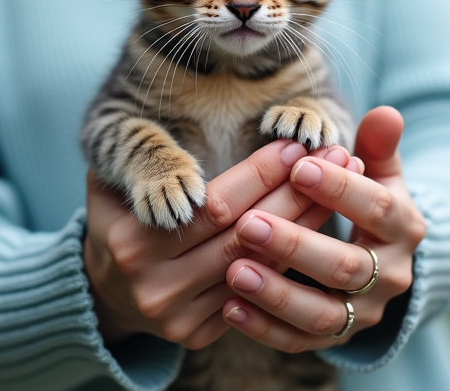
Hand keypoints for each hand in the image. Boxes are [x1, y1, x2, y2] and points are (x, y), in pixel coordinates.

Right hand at [84, 139, 356, 349]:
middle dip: (295, 194)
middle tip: (337, 157)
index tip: (294, 144)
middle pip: (245, 238)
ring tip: (342, 185)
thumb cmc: (121, 214)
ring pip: (259, 267)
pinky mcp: (198, 337)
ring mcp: (178, 318)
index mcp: (133, 243)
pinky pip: (258, 294)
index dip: (259, 174)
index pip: (214, 205)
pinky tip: (319, 226)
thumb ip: (139, 152)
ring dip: (307, 224)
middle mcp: (155, 288)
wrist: (106, 287)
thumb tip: (170, 112)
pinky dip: (291, 259)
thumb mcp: (111, 179)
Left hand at [220, 106, 425, 351]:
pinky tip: (230, 307)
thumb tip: (386, 113)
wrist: (385, 265)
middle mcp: (390, 277)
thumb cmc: (370, 204)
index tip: (298, 167)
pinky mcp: (334, 339)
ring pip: (323, 314)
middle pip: (347, 268)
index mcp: (404, 228)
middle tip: (249, 223)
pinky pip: (298, 342)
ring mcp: (362, 314)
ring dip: (277, 294)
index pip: (378, 209)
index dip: (341, 190)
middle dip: (296, 246)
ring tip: (234, 271)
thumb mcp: (381, 173)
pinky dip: (265, 328)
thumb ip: (378, 146)